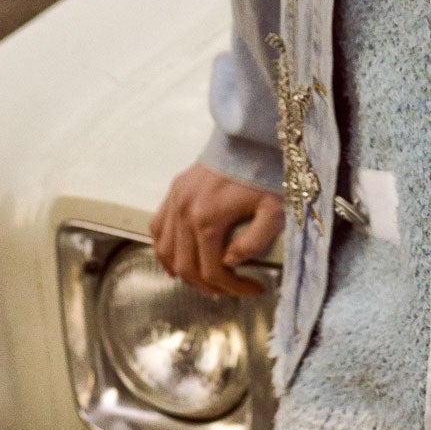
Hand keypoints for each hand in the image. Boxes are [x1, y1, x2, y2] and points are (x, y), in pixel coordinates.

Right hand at [150, 162, 284, 298]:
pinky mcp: (174, 190)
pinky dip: (163, 250)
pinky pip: (157, 228)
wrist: (252, 138)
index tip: (255, 289)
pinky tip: (176, 262)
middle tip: (230, 291)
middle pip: (187, 267)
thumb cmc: (265, 174)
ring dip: (183, 272)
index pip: (212, 270)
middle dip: (209, 285)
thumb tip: (231, 262)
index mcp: (207, 220)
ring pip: (166, 252)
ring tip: (206, 282)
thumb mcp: (273, 210)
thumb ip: (254, 242)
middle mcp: (184, 212)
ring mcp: (175, 200)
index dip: (233, 287)